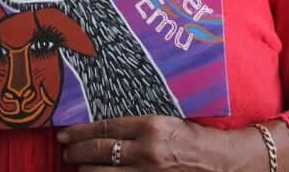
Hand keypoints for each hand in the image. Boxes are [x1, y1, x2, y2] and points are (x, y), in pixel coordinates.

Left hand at [57, 115, 256, 170]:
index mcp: (151, 126)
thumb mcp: (167, 122)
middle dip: (75, 152)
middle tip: (65, 151)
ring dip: (85, 171)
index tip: (65, 134)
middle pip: (98, 152)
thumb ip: (139, 126)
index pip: (104, 128)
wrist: (223, 163)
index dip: (80, 132)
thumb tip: (107, 128)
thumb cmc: (196, 138)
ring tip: (79, 167)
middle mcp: (147, 150)